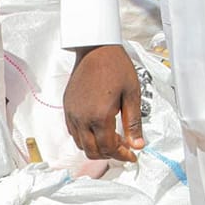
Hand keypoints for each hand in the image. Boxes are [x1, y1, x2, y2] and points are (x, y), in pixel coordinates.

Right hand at [65, 44, 143, 162]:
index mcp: (100, 117)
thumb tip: (138, 145)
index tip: (132, 155)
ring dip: (96, 148)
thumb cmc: (117, 67)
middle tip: (124, 149)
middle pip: (92, 151)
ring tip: (112, 140)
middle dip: (109, 155)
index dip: (122, 155)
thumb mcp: (132, 94)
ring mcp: (72, 113)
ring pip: (80, 144)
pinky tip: (97, 130)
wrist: (96, 49)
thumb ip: (134, 123)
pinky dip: (84, 138)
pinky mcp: (67, 107)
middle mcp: (82, 118)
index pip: (109, 148)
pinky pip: (72, 131)